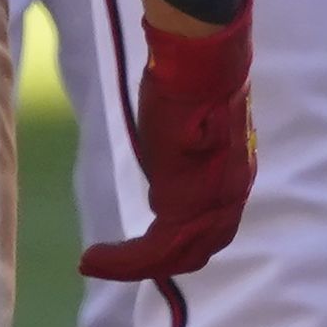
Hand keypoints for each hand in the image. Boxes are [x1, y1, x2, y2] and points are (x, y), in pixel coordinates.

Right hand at [82, 0, 255, 279]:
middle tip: (120, 263)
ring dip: (132, 265)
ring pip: (176, 254)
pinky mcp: (186, 204)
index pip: (211, 226)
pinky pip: (156, 249)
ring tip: (93, 263)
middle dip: (159, 262)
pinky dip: (123, 261)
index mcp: (234, 174)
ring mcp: (213, 202)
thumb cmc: (187, 79)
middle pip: (198, 248)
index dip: (181, 242)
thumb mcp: (186, 128)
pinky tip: (92, 259)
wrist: (197, 60)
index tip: (147, 246)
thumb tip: (167, 166)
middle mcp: (231, 194)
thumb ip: (182, 157)